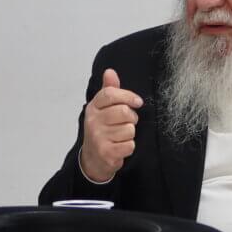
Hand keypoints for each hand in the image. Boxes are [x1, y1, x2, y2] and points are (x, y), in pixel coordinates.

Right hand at [80, 68, 142, 182]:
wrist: (92, 159)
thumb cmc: (102, 130)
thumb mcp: (102, 109)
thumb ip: (109, 90)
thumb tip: (110, 71)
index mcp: (93, 108)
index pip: (110, 94)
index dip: (127, 96)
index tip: (138, 101)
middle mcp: (93, 121)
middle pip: (124, 111)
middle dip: (131, 118)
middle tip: (127, 123)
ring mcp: (98, 137)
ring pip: (129, 129)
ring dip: (129, 134)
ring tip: (120, 137)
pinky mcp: (106, 152)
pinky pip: (129, 145)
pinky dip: (129, 147)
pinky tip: (120, 147)